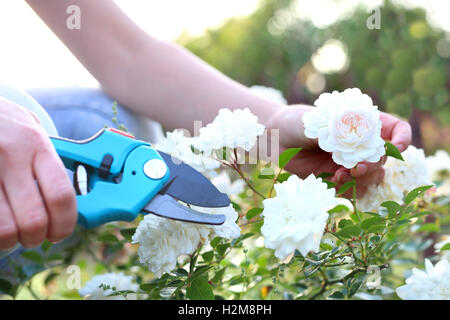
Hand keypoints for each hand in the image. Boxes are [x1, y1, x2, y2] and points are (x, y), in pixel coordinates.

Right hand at [0, 97, 76, 249]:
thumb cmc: (4, 124)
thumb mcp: (31, 132)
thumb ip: (47, 164)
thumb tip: (65, 205)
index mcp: (37, 145)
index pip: (61, 195)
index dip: (64, 224)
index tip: (60, 232)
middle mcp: (12, 156)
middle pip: (34, 219)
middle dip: (37, 238)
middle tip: (34, 236)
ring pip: (5, 228)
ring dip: (10, 241)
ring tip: (11, 235)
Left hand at [269, 105, 411, 198]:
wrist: (275, 139)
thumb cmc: (296, 123)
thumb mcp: (314, 122)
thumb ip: (333, 134)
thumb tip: (349, 146)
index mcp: (361, 124)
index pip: (395, 129)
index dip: (401, 138)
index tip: (394, 148)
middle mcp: (359, 145)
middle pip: (383, 158)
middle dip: (372, 165)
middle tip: (355, 168)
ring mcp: (349, 163)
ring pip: (371, 178)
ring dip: (361, 181)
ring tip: (337, 176)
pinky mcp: (336, 178)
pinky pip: (352, 190)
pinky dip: (346, 190)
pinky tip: (330, 183)